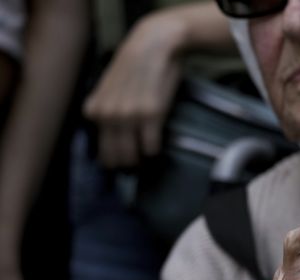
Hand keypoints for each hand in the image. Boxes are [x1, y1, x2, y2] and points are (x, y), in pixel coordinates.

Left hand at [82, 12, 183, 168]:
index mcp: (94, 111)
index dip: (115, 159)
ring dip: (141, 162)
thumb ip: (106, 110)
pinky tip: (157, 145)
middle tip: (138, 166)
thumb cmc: (133, 64)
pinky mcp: (150, 115)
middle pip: (116, 157)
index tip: (126, 161)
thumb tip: (113, 136)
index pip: (102, 151)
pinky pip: (151, 147)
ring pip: (133, 156)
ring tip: (148, 158)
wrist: (153, 45)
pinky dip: (155, 151)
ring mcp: (128, 117)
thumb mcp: (108, 89)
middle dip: (128, 165)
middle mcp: (108, 116)